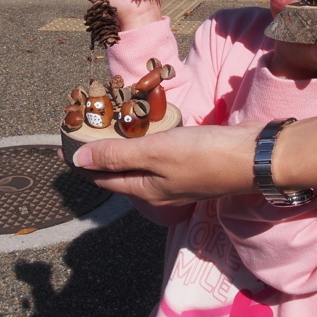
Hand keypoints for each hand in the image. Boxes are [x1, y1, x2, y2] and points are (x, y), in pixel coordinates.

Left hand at [65, 122, 262, 205]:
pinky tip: (147, 128)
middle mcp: (159, 188)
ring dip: (122, 147)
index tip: (61, 147)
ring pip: (140, 163)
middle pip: (120, 172)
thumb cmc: (205, 156)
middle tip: (82, 130)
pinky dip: (146, 141)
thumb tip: (77, 161)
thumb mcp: (155, 153)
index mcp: (146, 191)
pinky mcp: (193, 161)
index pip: (103, 179)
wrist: (256, 156)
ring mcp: (178, 176)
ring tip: (107, 126)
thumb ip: (116, 155)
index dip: (81, 163)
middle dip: (99, 155)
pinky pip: (159, 153)